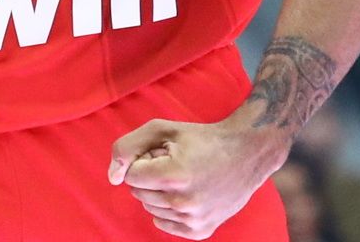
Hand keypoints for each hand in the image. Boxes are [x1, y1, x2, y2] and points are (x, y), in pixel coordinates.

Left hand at [108, 116, 282, 238]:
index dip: (143, 160)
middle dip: (150, 176)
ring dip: (160, 192)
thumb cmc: (202, 138)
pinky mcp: (201, 231)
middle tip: (174, 163)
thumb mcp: (163, 129)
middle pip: (139, 193)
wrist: (247, 153)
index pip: (131, 176)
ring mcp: (193, 219)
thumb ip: (128, 147)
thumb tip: (112, 178)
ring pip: (151, 209)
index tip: (162, 153)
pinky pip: (165, 224)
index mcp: (173, 175)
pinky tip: (187, 193)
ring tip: (184, 176)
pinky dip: (169, 210)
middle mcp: (183, 202)